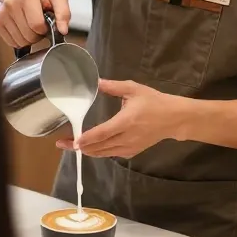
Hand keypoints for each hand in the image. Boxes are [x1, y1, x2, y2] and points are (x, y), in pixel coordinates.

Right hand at [0, 0, 70, 48]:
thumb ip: (64, 13)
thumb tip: (63, 31)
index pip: (37, 25)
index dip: (45, 28)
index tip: (46, 21)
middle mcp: (12, 3)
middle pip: (29, 36)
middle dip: (38, 34)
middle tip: (39, 23)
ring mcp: (3, 13)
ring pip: (20, 41)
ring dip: (29, 38)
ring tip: (31, 25)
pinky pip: (12, 43)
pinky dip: (20, 40)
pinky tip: (22, 28)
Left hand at [57, 80, 187, 158]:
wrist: (174, 119)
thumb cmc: (154, 102)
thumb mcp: (134, 89)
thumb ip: (113, 87)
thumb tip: (96, 82)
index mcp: (126, 121)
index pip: (103, 133)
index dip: (87, 139)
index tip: (74, 141)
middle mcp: (127, 137)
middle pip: (100, 147)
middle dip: (80, 147)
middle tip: (63, 144)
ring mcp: (130, 147)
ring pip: (104, 153)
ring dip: (88, 151)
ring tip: (73, 147)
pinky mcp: (133, 152)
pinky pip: (112, 154)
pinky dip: (100, 152)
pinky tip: (92, 148)